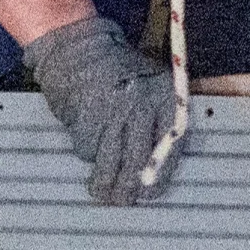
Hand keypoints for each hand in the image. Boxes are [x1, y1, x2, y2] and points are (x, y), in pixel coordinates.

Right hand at [22, 16, 179, 204]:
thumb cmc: (114, 73)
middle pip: (140, 161)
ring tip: (100, 193)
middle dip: (129, 188)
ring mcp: (115, 112)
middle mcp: (144, 106)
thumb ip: (153, 123)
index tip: (150, 194)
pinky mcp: (88, 115)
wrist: (78, 48)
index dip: (160, 176)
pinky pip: (88, 148)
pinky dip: (85, 152)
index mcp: (165, 99)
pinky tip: (85, 146)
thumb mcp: (144, 90)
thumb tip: (153, 169)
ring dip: (104, 182)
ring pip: (112, 161)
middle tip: (121, 201)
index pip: (170, 148)